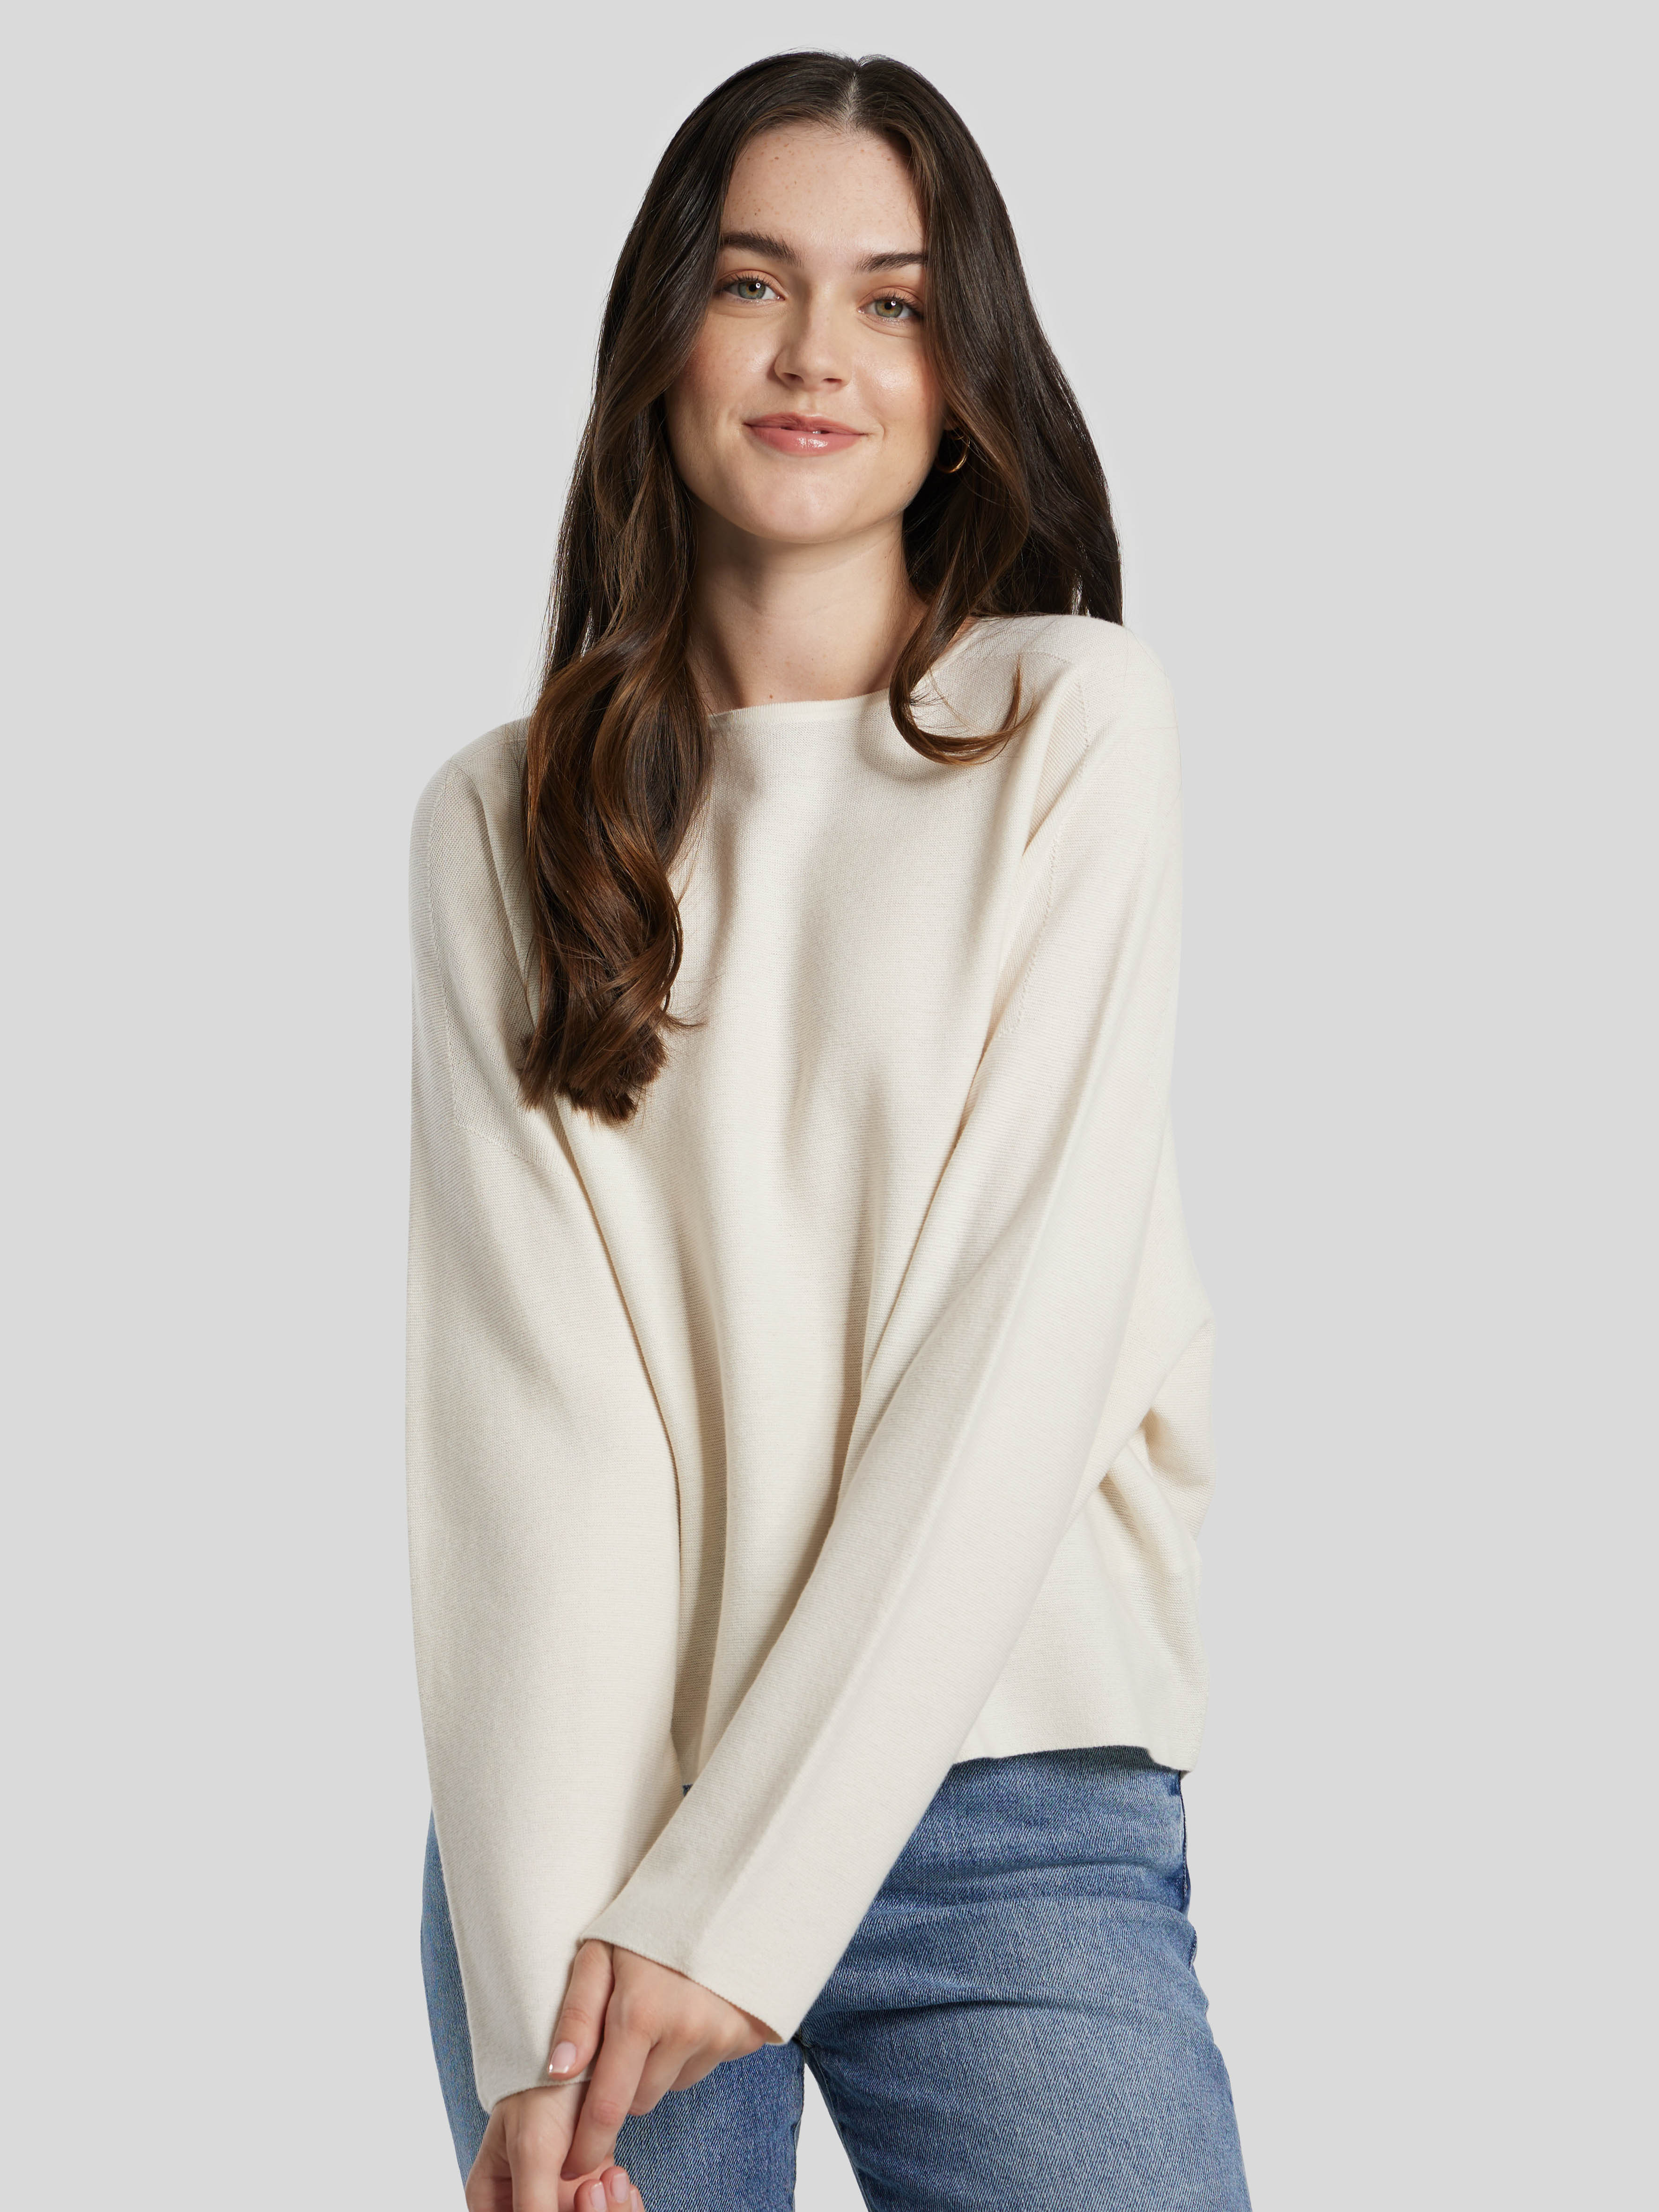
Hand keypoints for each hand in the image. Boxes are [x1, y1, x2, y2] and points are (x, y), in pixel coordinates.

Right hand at [465, 2081, 641, 2211]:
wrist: (582, 2049)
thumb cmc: (544, 2089)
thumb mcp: (534, 2152)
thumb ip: (533, 2209)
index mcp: (490, 2201)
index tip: (579, 2196)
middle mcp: (520, 2203)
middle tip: (596, 2186)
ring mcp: (557, 2198)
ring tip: (614, 2178)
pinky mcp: (587, 2186)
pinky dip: (618, 2205)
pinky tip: (622, 2180)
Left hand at [547, 1938, 782, 2180]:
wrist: (725, 1887)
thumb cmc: (650, 1918)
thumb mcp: (598, 1952)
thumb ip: (576, 2013)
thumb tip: (556, 2073)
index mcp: (641, 2013)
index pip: (609, 2106)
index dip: (587, 2143)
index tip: (572, 2165)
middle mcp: (686, 2030)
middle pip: (640, 2099)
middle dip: (623, 2084)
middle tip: (621, 2038)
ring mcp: (722, 2034)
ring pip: (674, 2084)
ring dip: (660, 2065)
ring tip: (660, 2012)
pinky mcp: (748, 2033)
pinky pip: (706, 2064)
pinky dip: (693, 2050)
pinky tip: (690, 2008)